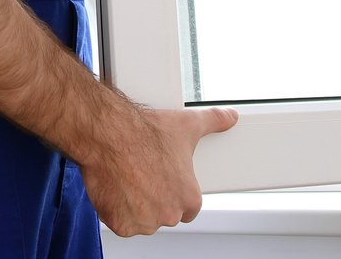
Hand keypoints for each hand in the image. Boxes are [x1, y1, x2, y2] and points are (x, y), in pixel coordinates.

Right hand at [79, 105, 238, 235]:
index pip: (188, 208)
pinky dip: (117, 211)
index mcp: (188, 198)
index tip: (163, 179)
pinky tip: (116, 189)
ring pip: (142, 220)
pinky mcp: (121, 224)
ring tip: (128, 178)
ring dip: (135, 206)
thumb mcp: (186, 125)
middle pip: (164, 214)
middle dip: (154, 199)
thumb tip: (230, 117)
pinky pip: (121, 223)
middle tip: (143, 174)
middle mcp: (169, 214)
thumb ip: (213, 122)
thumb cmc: (145, 133)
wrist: (110, 135)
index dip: (175, 193)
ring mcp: (144, 222)